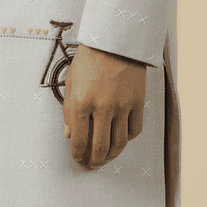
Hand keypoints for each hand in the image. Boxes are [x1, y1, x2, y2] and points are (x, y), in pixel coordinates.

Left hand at [62, 43, 145, 169]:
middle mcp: (102, 108)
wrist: (114, 40)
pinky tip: (120, 139)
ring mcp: (122, 106)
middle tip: (91, 166)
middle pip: (100, 148)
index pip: (79, 142)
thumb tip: (69, 135)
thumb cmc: (89, 59)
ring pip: (119, 144)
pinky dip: (127, 139)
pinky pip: (134, 130)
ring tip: (105, 158)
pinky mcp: (137, 102)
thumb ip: (69, 112)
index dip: (78, 156)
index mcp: (81, 103)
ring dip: (111, 156)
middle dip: (94, 162)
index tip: (78, 160)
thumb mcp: (71, 83)